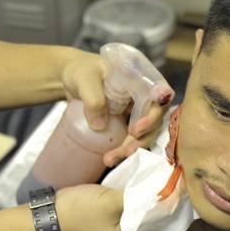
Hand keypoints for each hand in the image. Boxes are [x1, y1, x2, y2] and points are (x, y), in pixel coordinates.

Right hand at [55, 184, 175, 230]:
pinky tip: (147, 182)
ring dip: (153, 202)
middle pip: (156, 227)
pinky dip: (140, 199)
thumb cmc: (80, 213)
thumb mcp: (112, 204)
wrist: (51, 212)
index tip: (182, 202)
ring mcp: (120, 230)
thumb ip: (140, 200)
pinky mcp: (113, 217)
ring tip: (164, 182)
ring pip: (145, 217)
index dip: (175, 221)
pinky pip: (133, 209)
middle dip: (165, 209)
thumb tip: (167, 193)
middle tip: (176, 187)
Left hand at [59, 50, 172, 165]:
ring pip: (143, 130)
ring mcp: (136, 108)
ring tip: (110, 160)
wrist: (71, 78)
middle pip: (153, 118)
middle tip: (126, 151)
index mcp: (139, 76)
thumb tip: (100, 125)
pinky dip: (123, 149)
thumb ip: (92, 97)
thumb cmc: (79, 70)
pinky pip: (131, 136)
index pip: (159, 95)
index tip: (135, 130)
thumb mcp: (82, 78)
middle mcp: (143, 92)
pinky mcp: (127, 120)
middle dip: (142, 138)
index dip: (153, 115)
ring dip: (132, 147)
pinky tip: (110, 158)